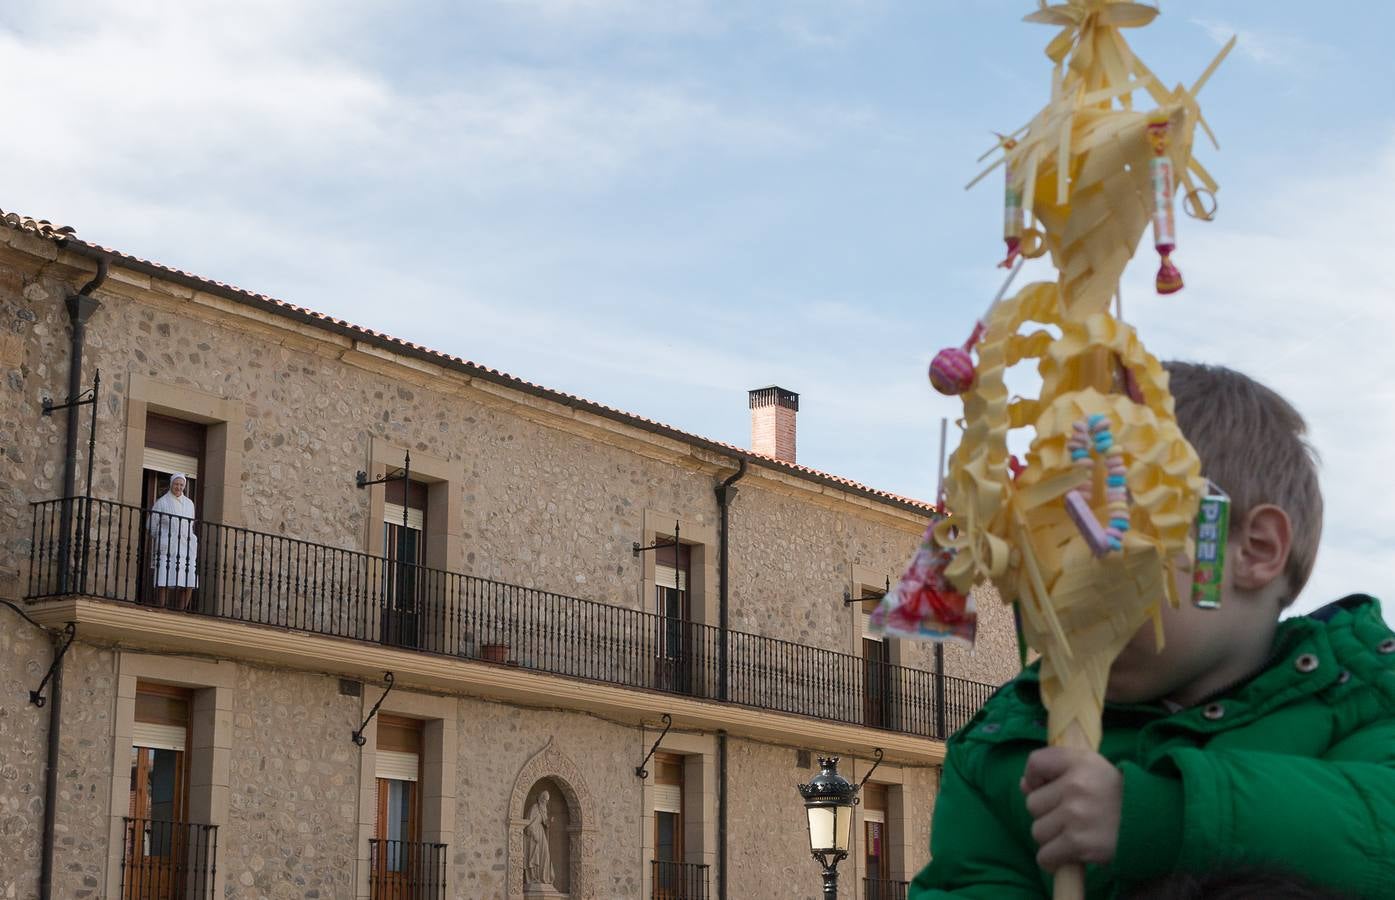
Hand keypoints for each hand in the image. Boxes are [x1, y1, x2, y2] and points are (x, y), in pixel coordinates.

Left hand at [1020, 747, 1122, 870]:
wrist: (1152, 823)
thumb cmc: (1115, 795)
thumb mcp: (1091, 768)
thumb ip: (1056, 770)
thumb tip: (1024, 785)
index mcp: (1079, 761)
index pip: (1035, 763)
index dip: (1035, 779)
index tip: (1047, 788)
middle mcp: (1075, 785)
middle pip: (1032, 804)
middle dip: (1047, 814)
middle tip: (1071, 816)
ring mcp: (1076, 814)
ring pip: (1038, 831)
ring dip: (1051, 838)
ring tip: (1074, 834)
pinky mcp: (1079, 843)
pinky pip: (1045, 856)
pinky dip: (1052, 859)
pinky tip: (1068, 854)